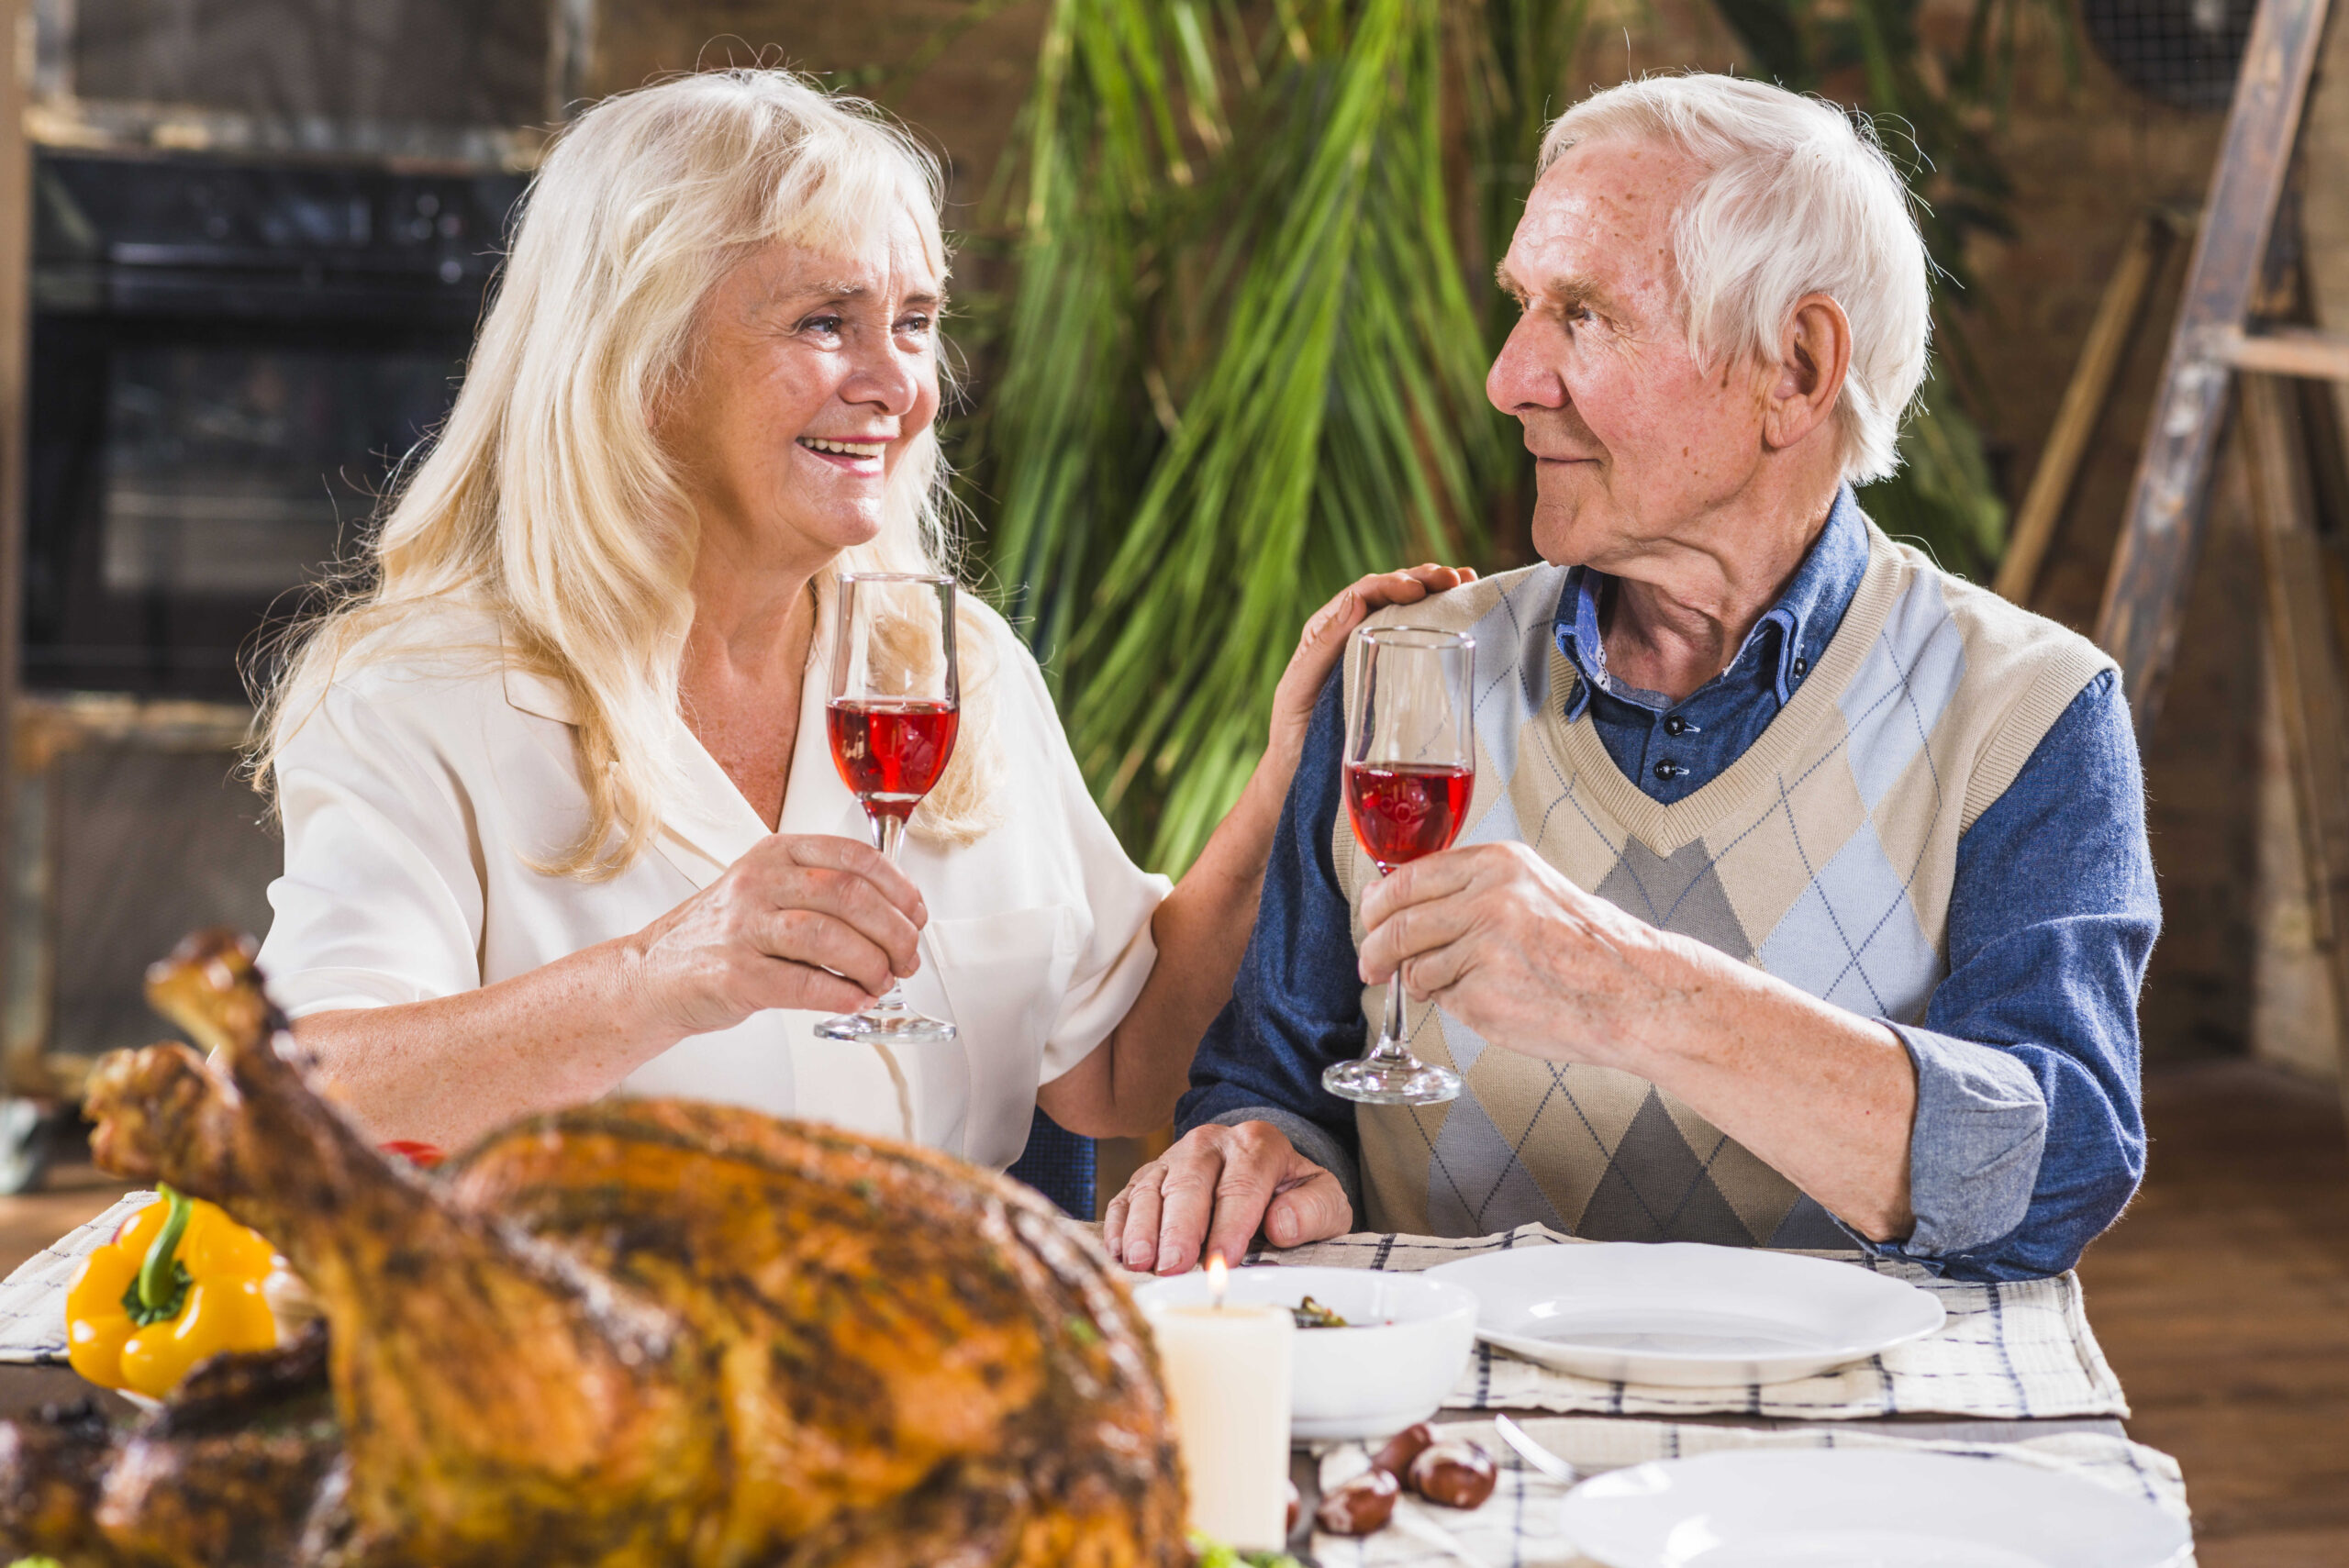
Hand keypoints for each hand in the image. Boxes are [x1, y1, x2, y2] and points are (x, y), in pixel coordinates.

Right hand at [623, 834, 926, 1041]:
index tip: (916, 915)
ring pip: (829, 937)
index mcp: (776, 855)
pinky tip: (855, 1000)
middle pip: (849, 896)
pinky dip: (840, 995)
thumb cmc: (722, 936)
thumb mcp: (768, 891)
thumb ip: (823, 893)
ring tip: (882, 981)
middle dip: (894, 932)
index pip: (853, 857)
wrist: (653, 976)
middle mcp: (758, 883)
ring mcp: (742, 928)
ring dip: (871, 965)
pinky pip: (802, 984)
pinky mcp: (733, 975)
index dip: (898, 888)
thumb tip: (897, 917)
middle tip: (907, 958)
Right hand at [1101, 1121, 1351, 1274]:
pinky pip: (1126, 1196)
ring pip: (1151, 1188)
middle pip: (1189, 1183)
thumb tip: (1281, 1225)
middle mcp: (1210, 1143)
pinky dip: (1119, 1224)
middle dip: (1180, 1227)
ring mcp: (1174, 1158)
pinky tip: (1120, 1252)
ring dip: (1143, 1227)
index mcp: (1257, 1144)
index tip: (1221, 1260)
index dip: (1230, 1225)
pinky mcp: (1149, 1177)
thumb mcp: (1323, 1199)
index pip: (1242, 1185)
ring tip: (1142, 1262)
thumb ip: (1313, 1210)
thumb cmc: (1292, 1195)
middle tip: (1174, 1265)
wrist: (1264, 1172)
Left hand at [1269, 564, 1477, 764]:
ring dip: (1436, 591)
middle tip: (1453, 579)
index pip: (1363, 593)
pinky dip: (1440, 619)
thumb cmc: (1293, 733)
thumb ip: (1322, 647)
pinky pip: (1415, 639)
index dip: (1393, 583)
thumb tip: (1356, 599)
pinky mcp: (1392, 674)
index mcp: (1327, 630)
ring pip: (1406, 610)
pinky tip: (1462, 611)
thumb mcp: (1299, 688)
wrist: (1301, 772)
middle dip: (1423, 578)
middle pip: (1389, 594)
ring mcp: (1373, 651)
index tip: (1419, 589)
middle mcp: (1350, 633)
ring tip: (1465, 582)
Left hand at [1356, 841, 1692, 1068]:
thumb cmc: (1588, 946)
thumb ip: (1470, 889)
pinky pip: (1441, 1000)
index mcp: (1497, 864)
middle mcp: (1487, 899)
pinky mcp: (1484, 995)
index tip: (1369, 920)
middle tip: (1371, 964)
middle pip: (1395, 924)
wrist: (1634, 992)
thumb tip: (1401, 903)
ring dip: (1421, 981)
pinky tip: (1489, 999)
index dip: (1377, 905)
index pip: (1405, 879)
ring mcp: (1484, 949)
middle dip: (1374, 949)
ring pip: (1414, 966)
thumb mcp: (1531, 889)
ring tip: (1457, 984)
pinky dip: (1452, 1004)